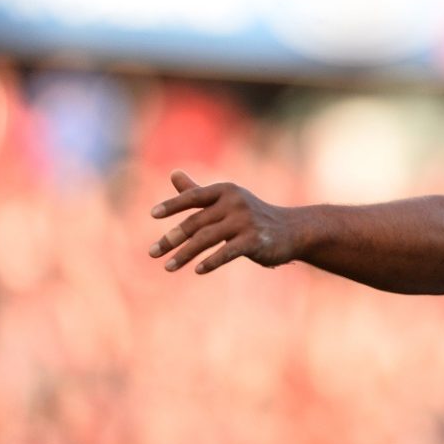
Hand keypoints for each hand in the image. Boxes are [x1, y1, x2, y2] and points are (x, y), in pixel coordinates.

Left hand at [148, 170, 299, 273]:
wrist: (291, 231)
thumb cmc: (252, 215)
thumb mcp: (226, 200)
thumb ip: (197, 190)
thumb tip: (172, 173)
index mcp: (226, 190)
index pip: (194, 196)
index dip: (173, 205)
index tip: (153, 215)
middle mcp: (235, 202)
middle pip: (196, 222)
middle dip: (172, 238)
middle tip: (152, 252)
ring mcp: (246, 221)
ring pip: (207, 238)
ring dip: (184, 254)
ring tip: (167, 267)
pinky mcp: (255, 240)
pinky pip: (227, 252)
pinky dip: (211, 261)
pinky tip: (197, 270)